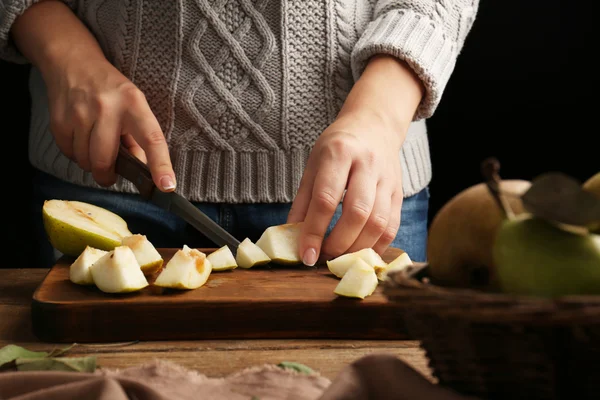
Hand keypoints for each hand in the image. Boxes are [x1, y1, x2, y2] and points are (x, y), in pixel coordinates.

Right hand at [45, 55, 175, 189]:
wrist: (74, 63)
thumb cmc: (112, 92)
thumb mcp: (135, 107)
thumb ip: (140, 140)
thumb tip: (141, 169)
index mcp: (134, 105)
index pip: (152, 139)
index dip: (160, 165)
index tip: (167, 186)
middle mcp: (107, 107)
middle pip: (104, 160)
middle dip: (106, 175)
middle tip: (109, 175)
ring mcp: (80, 112)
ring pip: (85, 160)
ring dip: (90, 163)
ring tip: (95, 145)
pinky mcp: (59, 119)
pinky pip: (68, 153)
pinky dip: (76, 154)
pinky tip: (81, 138)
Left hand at [287, 55, 423, 264]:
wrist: (374, 126)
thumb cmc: (338, 147)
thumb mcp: (313, 164)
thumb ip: (303, 201)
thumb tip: (292, 237)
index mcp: (339, 153)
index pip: (326, 199)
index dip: (314, 231)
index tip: (306, 255)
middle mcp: (367, 164)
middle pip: (356, 212)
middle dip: (338, 243)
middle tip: (323, 257)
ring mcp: (387, 179)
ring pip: (378, 223)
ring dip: (357, 248)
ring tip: (339, 257)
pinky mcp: (399, 193)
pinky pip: (392, 226)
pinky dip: (376, 246)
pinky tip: (360, 252)